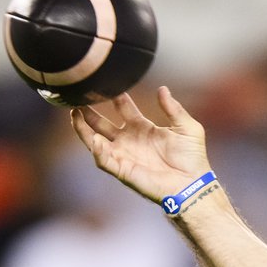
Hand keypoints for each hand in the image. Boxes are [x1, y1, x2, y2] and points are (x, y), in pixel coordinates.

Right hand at [70, 88, 210, 203]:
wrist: (192, 183)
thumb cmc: (193, 158)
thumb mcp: (187, 127)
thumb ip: (173, 108)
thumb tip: (163, 89)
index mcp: (144, 129)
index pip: (124, 109)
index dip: (116, 97)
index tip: (108, 83)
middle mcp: (130, 140)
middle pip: (103, 124)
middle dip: (89, 112)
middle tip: (78, 98)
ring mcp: (125, 155)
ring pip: (96, 140)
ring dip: (83, 129)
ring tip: (74, 114)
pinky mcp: (123, 170)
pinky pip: (103, 160)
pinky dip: (96, 150)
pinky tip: (93, 138)